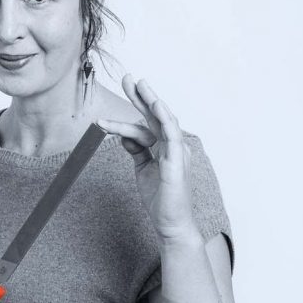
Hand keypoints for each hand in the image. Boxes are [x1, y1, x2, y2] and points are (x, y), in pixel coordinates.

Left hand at [97, 74, 197, 243]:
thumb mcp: (143, 168)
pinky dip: (165, 119)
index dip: (137, 104)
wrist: (170, 224)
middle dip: (142, 95)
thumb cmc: (160, 198)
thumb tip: (125, 134)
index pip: (148, 121)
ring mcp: (177, 152)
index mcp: (165, 147)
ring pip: (162, 121)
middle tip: (128, 77)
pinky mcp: (176, 162)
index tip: (124, 87)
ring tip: (140, 85)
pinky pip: (172, 136)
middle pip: (156, 115)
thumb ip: (136, 149)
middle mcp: (173, 146)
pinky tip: (156, 106)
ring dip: (151, 102)